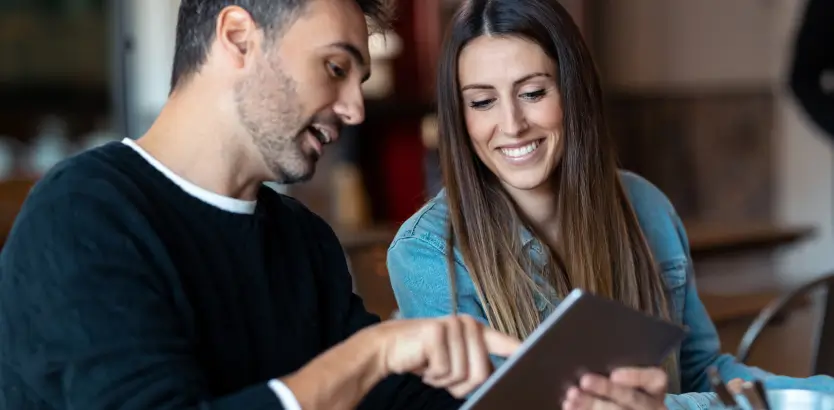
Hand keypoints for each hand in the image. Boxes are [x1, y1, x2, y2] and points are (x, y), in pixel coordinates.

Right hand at [372, 314, 519, 397]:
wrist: (389, 347)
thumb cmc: (426, 357)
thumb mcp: (456, 361)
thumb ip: (476, 365)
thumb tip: (494, 378)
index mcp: (478, 331)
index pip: (505, 343)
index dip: (520, 352)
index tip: (535, 356)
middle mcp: (468, 325)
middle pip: (482, 374)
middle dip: (461, 385)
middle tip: (444, 376)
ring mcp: (452, 326)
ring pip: (462, 375)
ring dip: (444, 382)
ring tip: (432, 368)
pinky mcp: (436, 332)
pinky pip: (444, 371)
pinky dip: (432, 376)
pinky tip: (423, 364)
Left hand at [563, 367, 667, 409]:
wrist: (622, 405)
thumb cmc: (620, 391)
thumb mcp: (628, 381)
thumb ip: (618, 374)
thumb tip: (591, 360)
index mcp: (654, 391)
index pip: (655, 379)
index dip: (636, 376)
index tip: (614, 374)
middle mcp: (652, 406)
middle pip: (633, 398)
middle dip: (607, 390)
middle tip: (584, 381)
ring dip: (592, 406)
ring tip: (571, 398)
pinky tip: (570, 408)